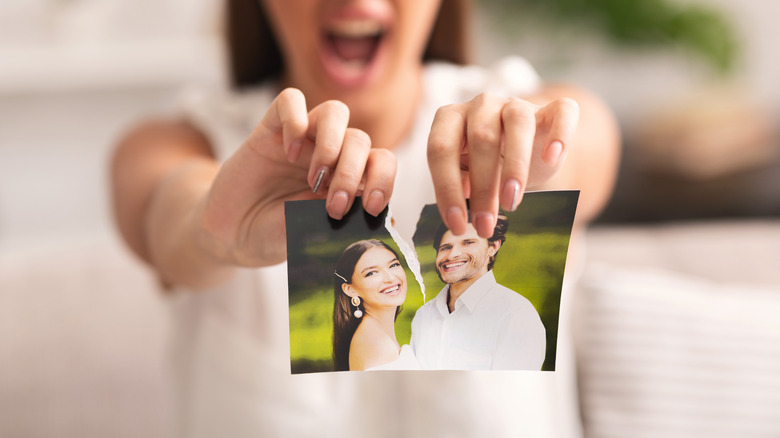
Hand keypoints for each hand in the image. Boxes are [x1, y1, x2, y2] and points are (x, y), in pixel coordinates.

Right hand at [198, 88, 395, 266]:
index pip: (381, 163)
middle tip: (334, 205)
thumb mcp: (312, 233)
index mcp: (348, 180)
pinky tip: (288, 152)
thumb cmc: (276, 234)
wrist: (232, 234)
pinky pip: (290, 101)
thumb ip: (343, 222)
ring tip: (314, 178)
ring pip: (335, 112)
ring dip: (332, 144)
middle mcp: (330, 155)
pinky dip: (295, 120)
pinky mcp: (271, 129)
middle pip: (360, 140)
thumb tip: (387, 220)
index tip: (370, 206)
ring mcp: (303, 139)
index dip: (383, 179)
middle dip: (351, 172)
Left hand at [427, 92, 578, 237]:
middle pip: (481, 138)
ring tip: (512, 202)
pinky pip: (562, 111)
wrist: (527, 144)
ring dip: (515, 166)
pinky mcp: (552, 109)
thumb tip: (462, 203)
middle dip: (482, 188)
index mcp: (451, 118)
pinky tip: (552, 159)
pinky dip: (560, 134)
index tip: (457, 224)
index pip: (440, 149)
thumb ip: (461, 184)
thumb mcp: (468, 174)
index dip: (446, 188)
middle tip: (485, 224)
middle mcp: (482, 105)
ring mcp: (517, 103)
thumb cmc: (490, 163)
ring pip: (518, 122)